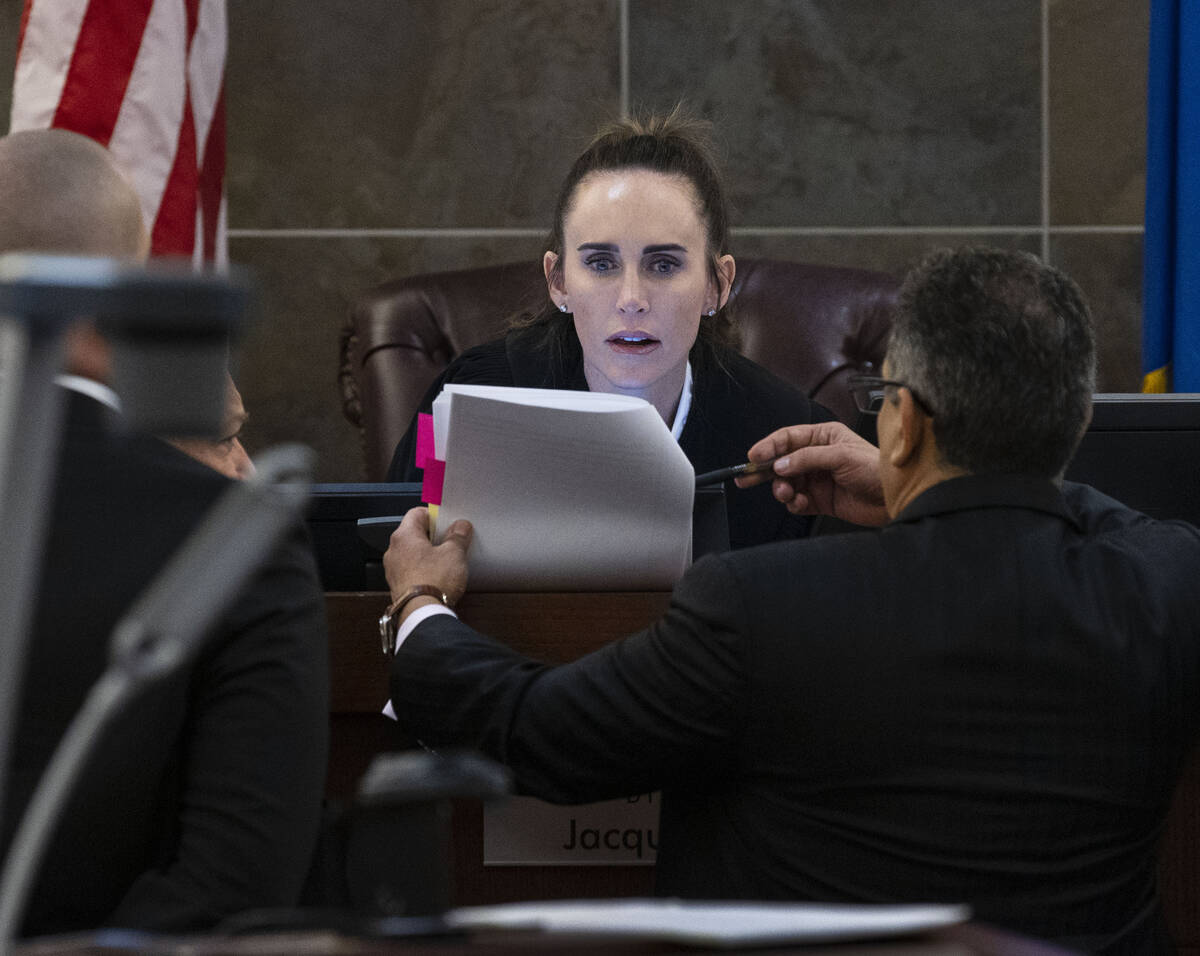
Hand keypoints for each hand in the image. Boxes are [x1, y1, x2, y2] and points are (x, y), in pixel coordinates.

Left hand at [383, 507, 472, 611]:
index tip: (448, 520)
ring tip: (447, 560)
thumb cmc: (433, 581)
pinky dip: (423, 569)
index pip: (416, 513)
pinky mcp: (398, 586)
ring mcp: (394, 570)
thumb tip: (460, 527)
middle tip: (451, 540)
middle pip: (414, 534)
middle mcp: (394, 551)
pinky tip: (438, 576)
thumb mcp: (454, 553)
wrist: (422, 614)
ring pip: (412, 553)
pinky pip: (411, 570)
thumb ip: (457, 536)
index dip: (434, 514)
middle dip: (433, 536)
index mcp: (404, 536)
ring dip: (428, 554)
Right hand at [735, 421, 887, 526]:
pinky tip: (800, 504)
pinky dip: (794, 504)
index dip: (768, 446)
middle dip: (765, 470)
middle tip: (747, 478)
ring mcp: (817, 479)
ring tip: (786, 493)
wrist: (896, 498)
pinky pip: (797, 502)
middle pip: (782, 461)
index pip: (788, 438)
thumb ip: (807, 459)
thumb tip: (780, 464)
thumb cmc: (878, 469)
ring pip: (786, 483)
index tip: (753, 457)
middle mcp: (818, 457)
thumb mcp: (842, 456)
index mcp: (824, 437)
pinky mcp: (820, 500)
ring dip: (782, 489)